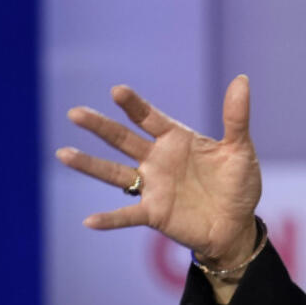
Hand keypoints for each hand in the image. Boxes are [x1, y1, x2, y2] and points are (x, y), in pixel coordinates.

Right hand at [56, 75, 261, 267]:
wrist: (238, 225)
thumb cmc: (238, 184)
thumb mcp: (240, 149)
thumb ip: (236, 117)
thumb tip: (242, 79)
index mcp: (177, 140)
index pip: (150, 118)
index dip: (133, 105)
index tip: (117, 91)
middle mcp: (158, 160)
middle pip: (123, 140)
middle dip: (100, 127)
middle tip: (75, 113)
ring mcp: (153, 187)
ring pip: (115, 173)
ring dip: (90, 165)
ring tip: (63, 154)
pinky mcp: (154, 214)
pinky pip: (127, 215)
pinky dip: (109, 219)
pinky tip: (89, 221)